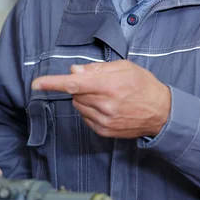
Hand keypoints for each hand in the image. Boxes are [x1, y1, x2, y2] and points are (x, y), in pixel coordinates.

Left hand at [32, 60, 170, 138]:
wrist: (162, 113)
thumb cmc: (143, 85)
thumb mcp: (123, 67)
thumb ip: (95, 69)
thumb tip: (73, 71)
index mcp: (108, 86)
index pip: (73, 84)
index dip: (52, 83)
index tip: (36, 84)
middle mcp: (104, 105)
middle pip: (75, 94)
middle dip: (80, 86)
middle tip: (99, 84)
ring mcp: (104, 121)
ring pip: (78, 106)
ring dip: (85, 98)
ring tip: (106, 96)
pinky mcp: (104, 131)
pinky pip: (85, 117)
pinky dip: (90, 110)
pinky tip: (107, 107)